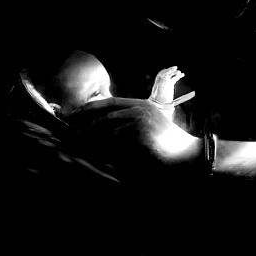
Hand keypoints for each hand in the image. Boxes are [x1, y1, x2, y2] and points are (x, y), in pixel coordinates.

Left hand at [70, 96, 201, 170]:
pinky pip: (116, 137)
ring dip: (92, 133)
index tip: (77, 113)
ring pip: (108, 124)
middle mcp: (140, 108)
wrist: (184, 153)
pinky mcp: (140, 130)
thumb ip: (128, 124)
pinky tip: (96, 149)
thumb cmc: (164, 144)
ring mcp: (141, 118)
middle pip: (106, 110)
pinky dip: (105, 143)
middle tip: (71, 125)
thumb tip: (100, 127)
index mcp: (140, 105)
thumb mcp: (146, 128)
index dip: (92, 107)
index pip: (111, 102)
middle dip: (86, 117)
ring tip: (79, 139)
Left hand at [148, 66, 183, 105]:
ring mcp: (166, 83)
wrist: (160, 104)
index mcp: (158, 82)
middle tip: (175, 68)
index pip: (162, 74)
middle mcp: (162, 81)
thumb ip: (162, 83)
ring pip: (171, 76)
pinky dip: (178, 76)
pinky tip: (182, 74)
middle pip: (166, 73)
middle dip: (171, 70)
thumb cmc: (159, 98)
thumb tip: (166, 77)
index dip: (166, 71)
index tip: (171, 70)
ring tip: (180, 72)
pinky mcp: (170, 85)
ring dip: (175, 73)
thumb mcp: (160, 91)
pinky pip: (174, 79)